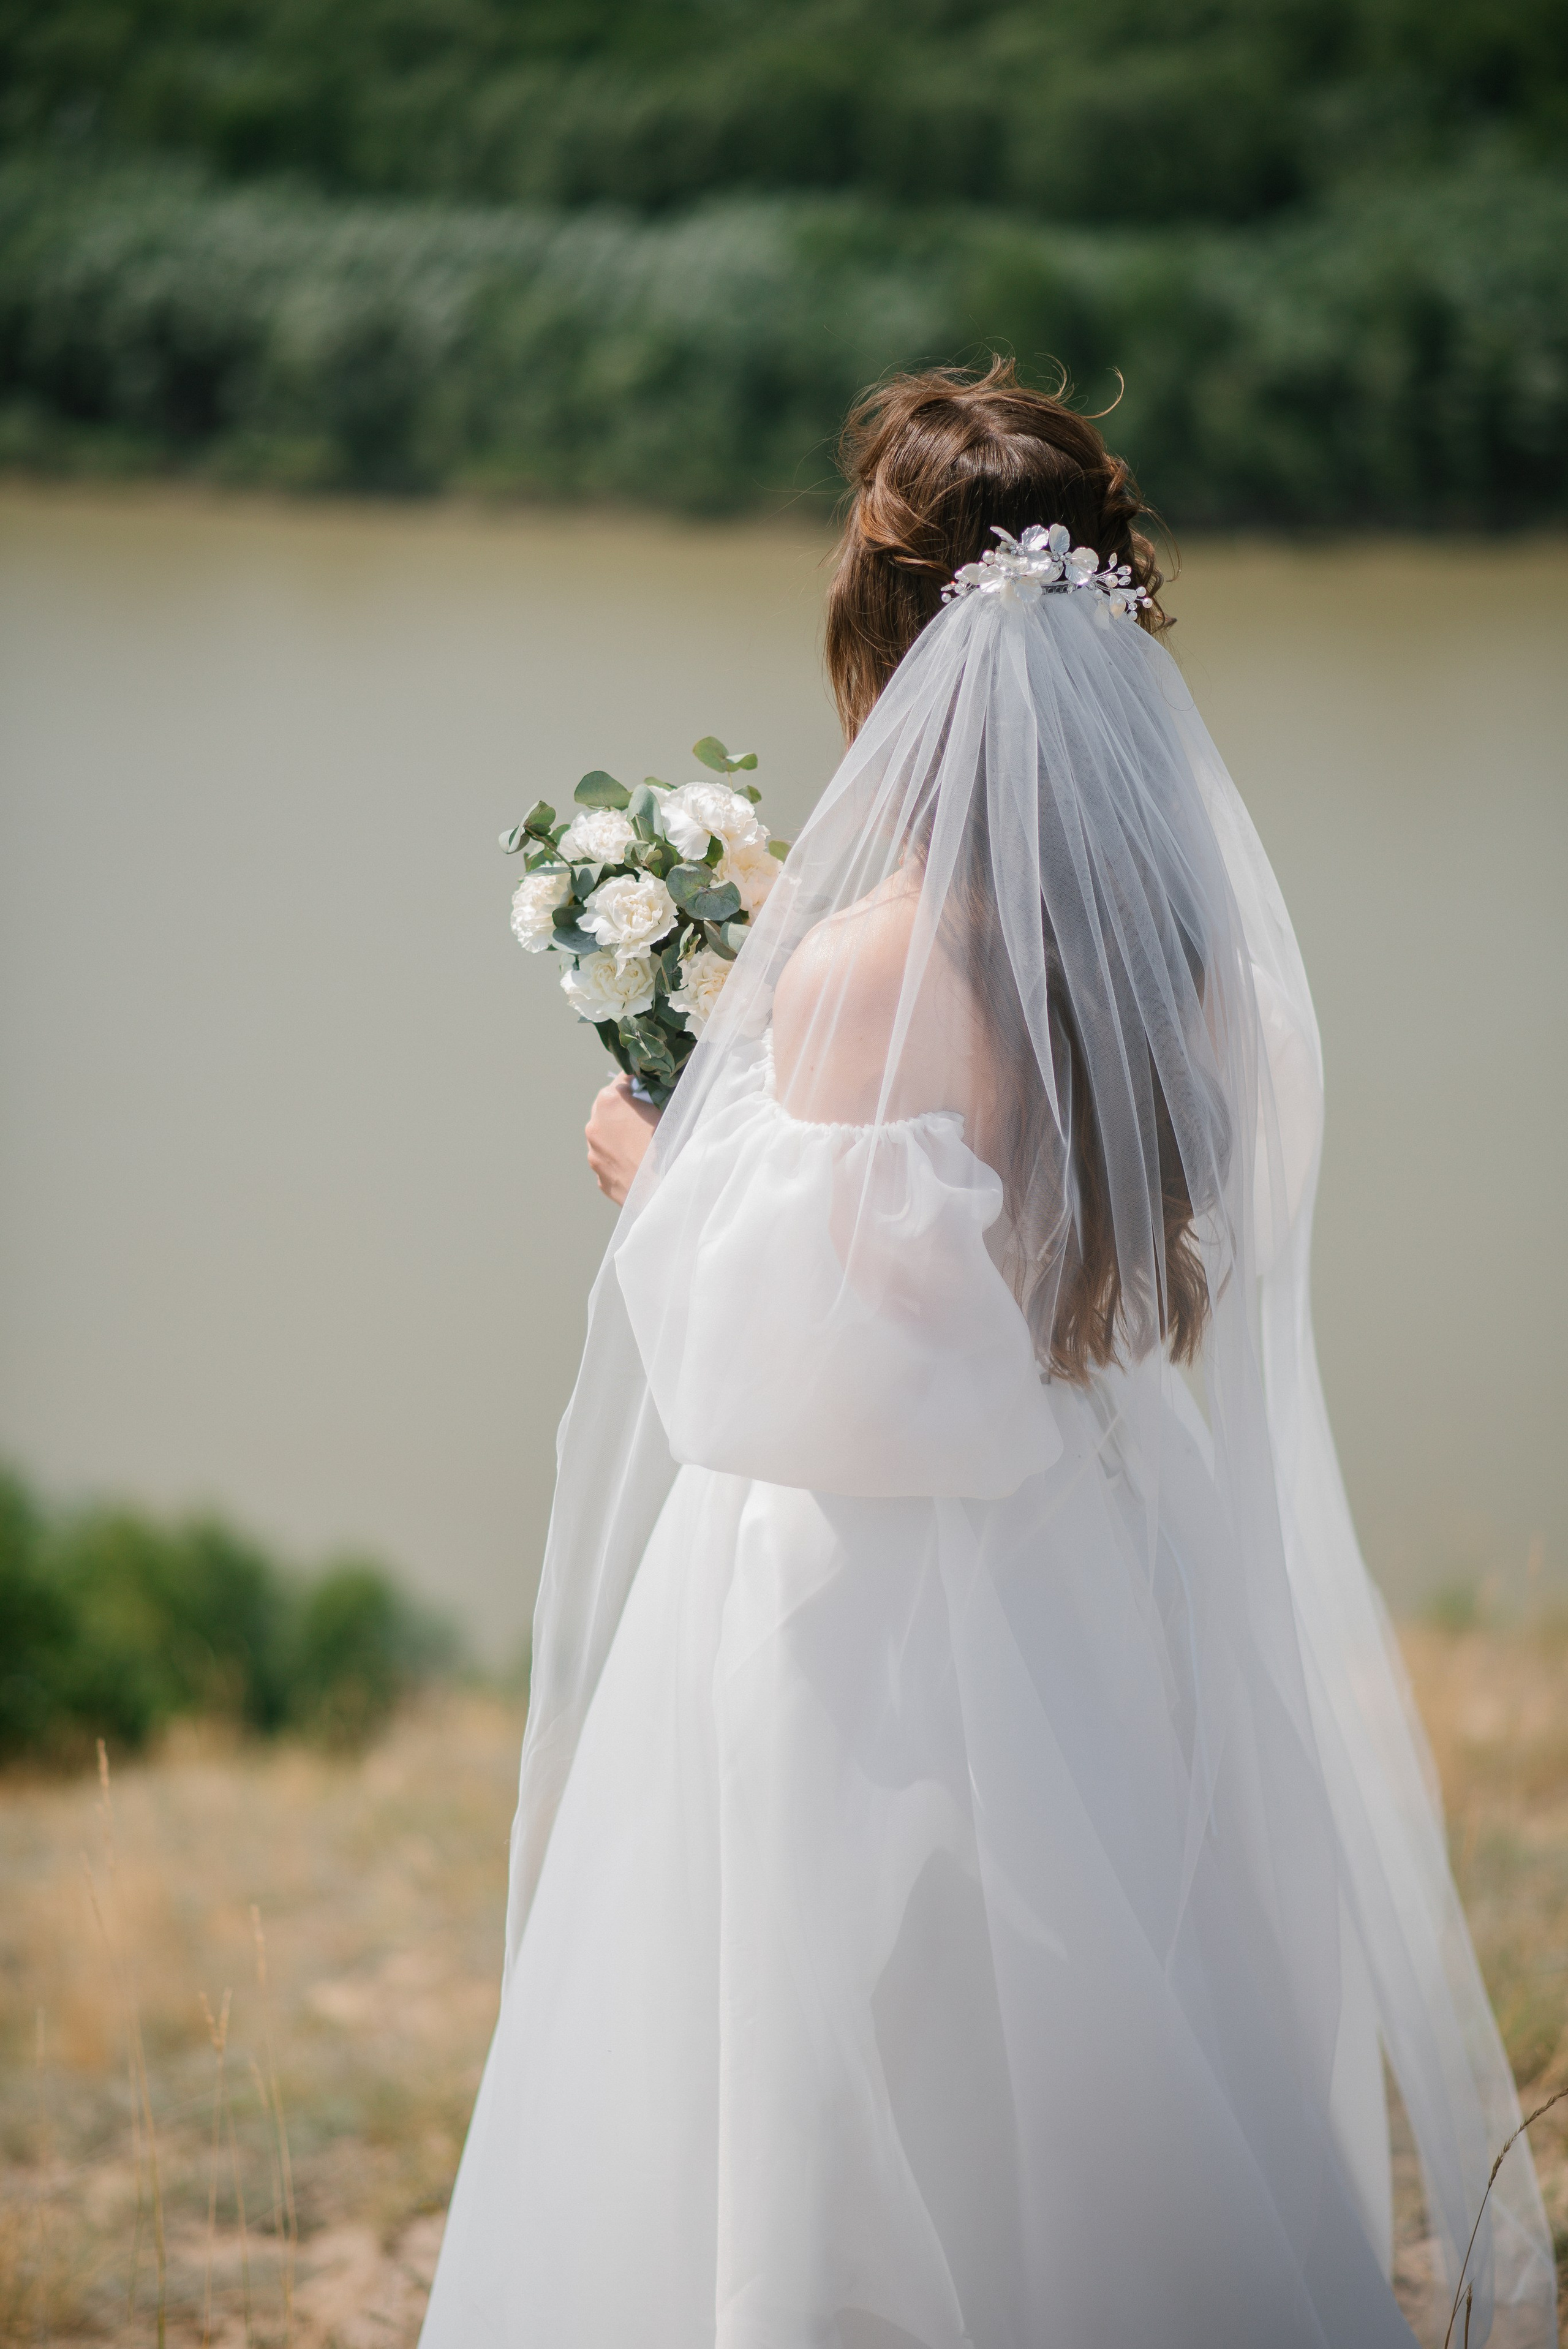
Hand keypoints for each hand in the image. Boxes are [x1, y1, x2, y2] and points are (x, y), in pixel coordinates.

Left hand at [585, 1075, 660, 1203]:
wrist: (662, 1190)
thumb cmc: (667, 1146)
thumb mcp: (665, 1111)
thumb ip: (650, 1100)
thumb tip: (648, 1098)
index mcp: (609, 1102)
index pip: (621, 1082)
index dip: (635, 1085)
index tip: (644, 1089)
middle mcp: (594, 1125)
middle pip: (607, 1110)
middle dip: (622, 1111)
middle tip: (643, 1118)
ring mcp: (593, 1153)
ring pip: (605, 1138)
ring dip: (618, 1137)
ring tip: (641, 1146)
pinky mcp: (599, 1176)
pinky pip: (608, 1162)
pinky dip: (619, 1160)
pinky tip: (637, 1165)